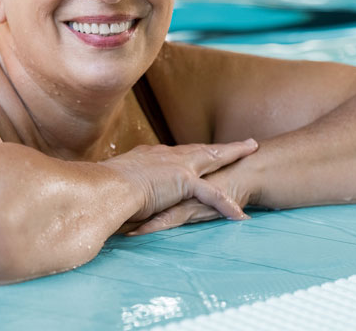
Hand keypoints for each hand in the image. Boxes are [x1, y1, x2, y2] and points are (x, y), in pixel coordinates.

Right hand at [102, 139, 257, 224]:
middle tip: (245, 142)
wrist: (104, 188)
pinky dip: (226, 204)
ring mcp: (177, 165)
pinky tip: (240, 214)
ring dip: (234, 154)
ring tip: (253, 150)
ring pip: (213, 158)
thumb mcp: (116, 184)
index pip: (179, 153)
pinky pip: (212, 194)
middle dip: (224, 146)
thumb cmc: (102, 189)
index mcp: (151, 157)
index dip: (194, 152)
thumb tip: (117, 195)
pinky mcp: (183, 180)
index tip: (202, 151)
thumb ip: (124, 187)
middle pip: (202, 149)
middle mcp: (166, 156)